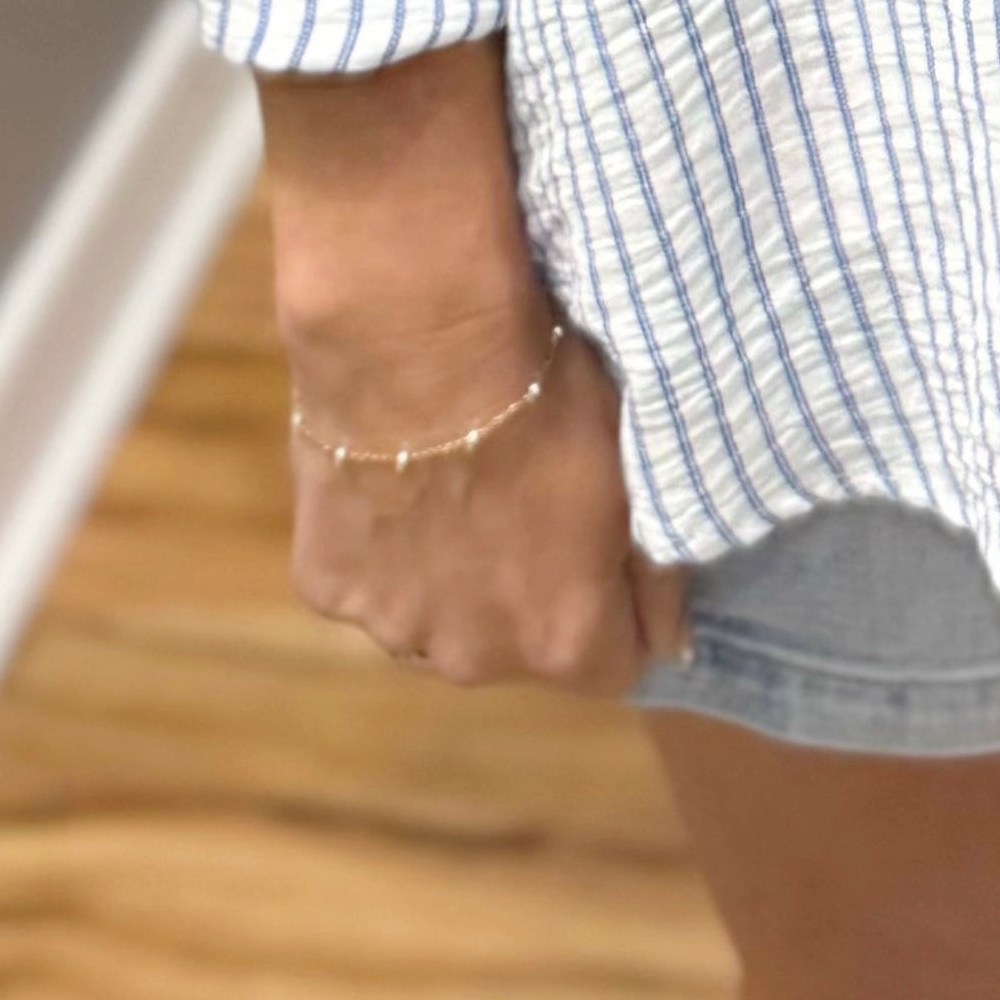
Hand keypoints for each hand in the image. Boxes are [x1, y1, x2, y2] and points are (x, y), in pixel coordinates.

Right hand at [257, 42, 684, 699]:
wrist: (418, 337)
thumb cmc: (546, 391)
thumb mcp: (634, 468)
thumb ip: (658, 570)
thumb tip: (673, 644)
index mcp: (561, 639)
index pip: (613, 662)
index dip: (616, 606)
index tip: (604, 546)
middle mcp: (475, 659)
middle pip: (518, 647)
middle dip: (527, 593)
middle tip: (520, 499)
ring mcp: (392, 627)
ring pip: (436, 619)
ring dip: (449, 579)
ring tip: (452, 484)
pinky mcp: (327, 587)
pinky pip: (368, 582)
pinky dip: (382, 548)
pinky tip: (393, 478)